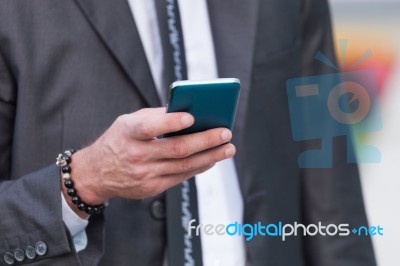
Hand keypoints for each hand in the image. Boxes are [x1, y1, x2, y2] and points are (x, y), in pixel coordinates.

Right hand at [65, 107, 234, 212]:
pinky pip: (181, 177)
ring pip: (184, 166)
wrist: (96, 173)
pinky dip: (199, 167)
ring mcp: (144, 174)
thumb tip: (189, 111)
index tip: (192, 117)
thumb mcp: (128, 121)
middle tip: (225, 133)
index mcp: (129, 133)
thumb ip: (156, 116)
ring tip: (227, 148)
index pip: (150, 128)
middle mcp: (136, 155)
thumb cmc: (118, 141)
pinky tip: (211, 159)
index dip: (171, 123)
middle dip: (205, 141)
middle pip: (177, 149)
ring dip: (210, 157)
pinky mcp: (152, 188)